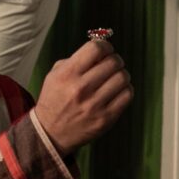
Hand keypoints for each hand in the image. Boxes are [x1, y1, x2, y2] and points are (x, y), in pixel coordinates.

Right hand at [33, 39, 133, 154]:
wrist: (50, 133)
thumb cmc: (55, 98)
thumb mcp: (56, 74)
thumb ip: (77, 59)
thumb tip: (102, 50)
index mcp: (67, 74)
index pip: (96, 48)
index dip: (105, 46)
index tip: (105, 50)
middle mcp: (81, 88)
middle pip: (113, 62)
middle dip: (115, 60)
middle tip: (111, 64)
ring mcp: (95, 105)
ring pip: (123, 78)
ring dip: (121, 74)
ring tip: (115, 77)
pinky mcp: (105, 118)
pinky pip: (127, 95)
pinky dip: (126, 89)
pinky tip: (117, 91)